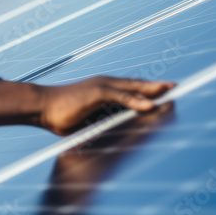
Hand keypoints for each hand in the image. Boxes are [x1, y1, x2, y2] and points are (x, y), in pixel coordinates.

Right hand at [0, 76, 174, 135]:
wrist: (41, 107)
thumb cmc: (59, 115)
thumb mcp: (85, 119)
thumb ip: (101, 121)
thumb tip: (109, 130)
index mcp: (103, 90)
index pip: (131, 88)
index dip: (148, 89)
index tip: (164, 90)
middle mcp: (105, 84)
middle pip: (137, 85)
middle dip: (156, 86)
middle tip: (175, 86)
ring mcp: (102, 87)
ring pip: (133, 89)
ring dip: (152, 91)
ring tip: (170, 91)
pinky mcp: (97, 93)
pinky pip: (122, 97)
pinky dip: (137, 101)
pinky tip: (151, 104)